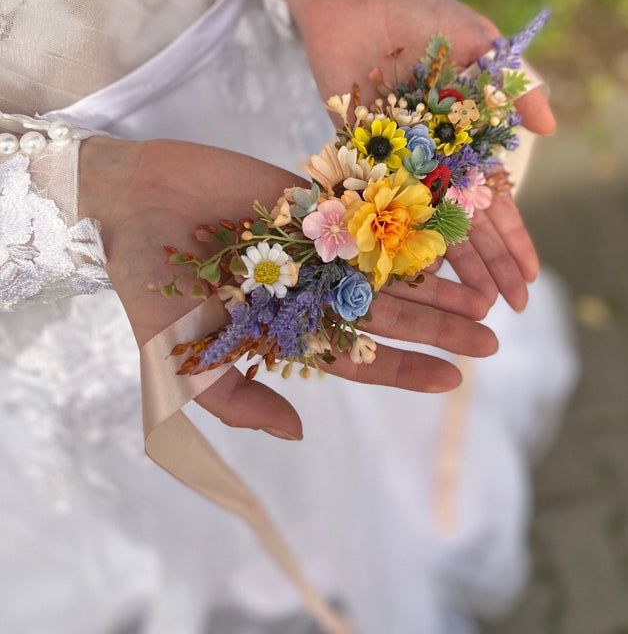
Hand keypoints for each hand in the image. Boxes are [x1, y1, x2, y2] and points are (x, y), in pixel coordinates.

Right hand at [80, 136, 498, 439]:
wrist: (130, 201)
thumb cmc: (148, 286)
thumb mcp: (181, 360)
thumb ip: (237, 398)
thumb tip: (301, 434)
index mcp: (285, 329)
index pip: (358, 357)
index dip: (406, 370)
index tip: (454, 379)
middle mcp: (308, 289)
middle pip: (386, 314)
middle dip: (437, 329)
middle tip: (491, 340)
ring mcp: (312, 243)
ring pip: (385, 267)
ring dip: (433, 283)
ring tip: (484, 296)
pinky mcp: (308, 199)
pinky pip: (366, 215)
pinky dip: (404, 226)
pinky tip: (444, 236)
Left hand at [286, 0, 555, 313]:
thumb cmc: (418, 11)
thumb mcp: (476, 40)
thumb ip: (511, 82)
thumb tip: (550, 128)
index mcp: (465, 136)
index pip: (495, 198)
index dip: (512, 238)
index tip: (528, 278)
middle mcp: (432, 157)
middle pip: (462, 222)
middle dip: (486, 265)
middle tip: (505, 311)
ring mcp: (392, 160)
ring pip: (421, 223)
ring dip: (443, 264)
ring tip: (461, 305)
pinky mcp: (351, 155)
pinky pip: (368, 204)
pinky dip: (382, 236)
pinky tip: (396, 275)